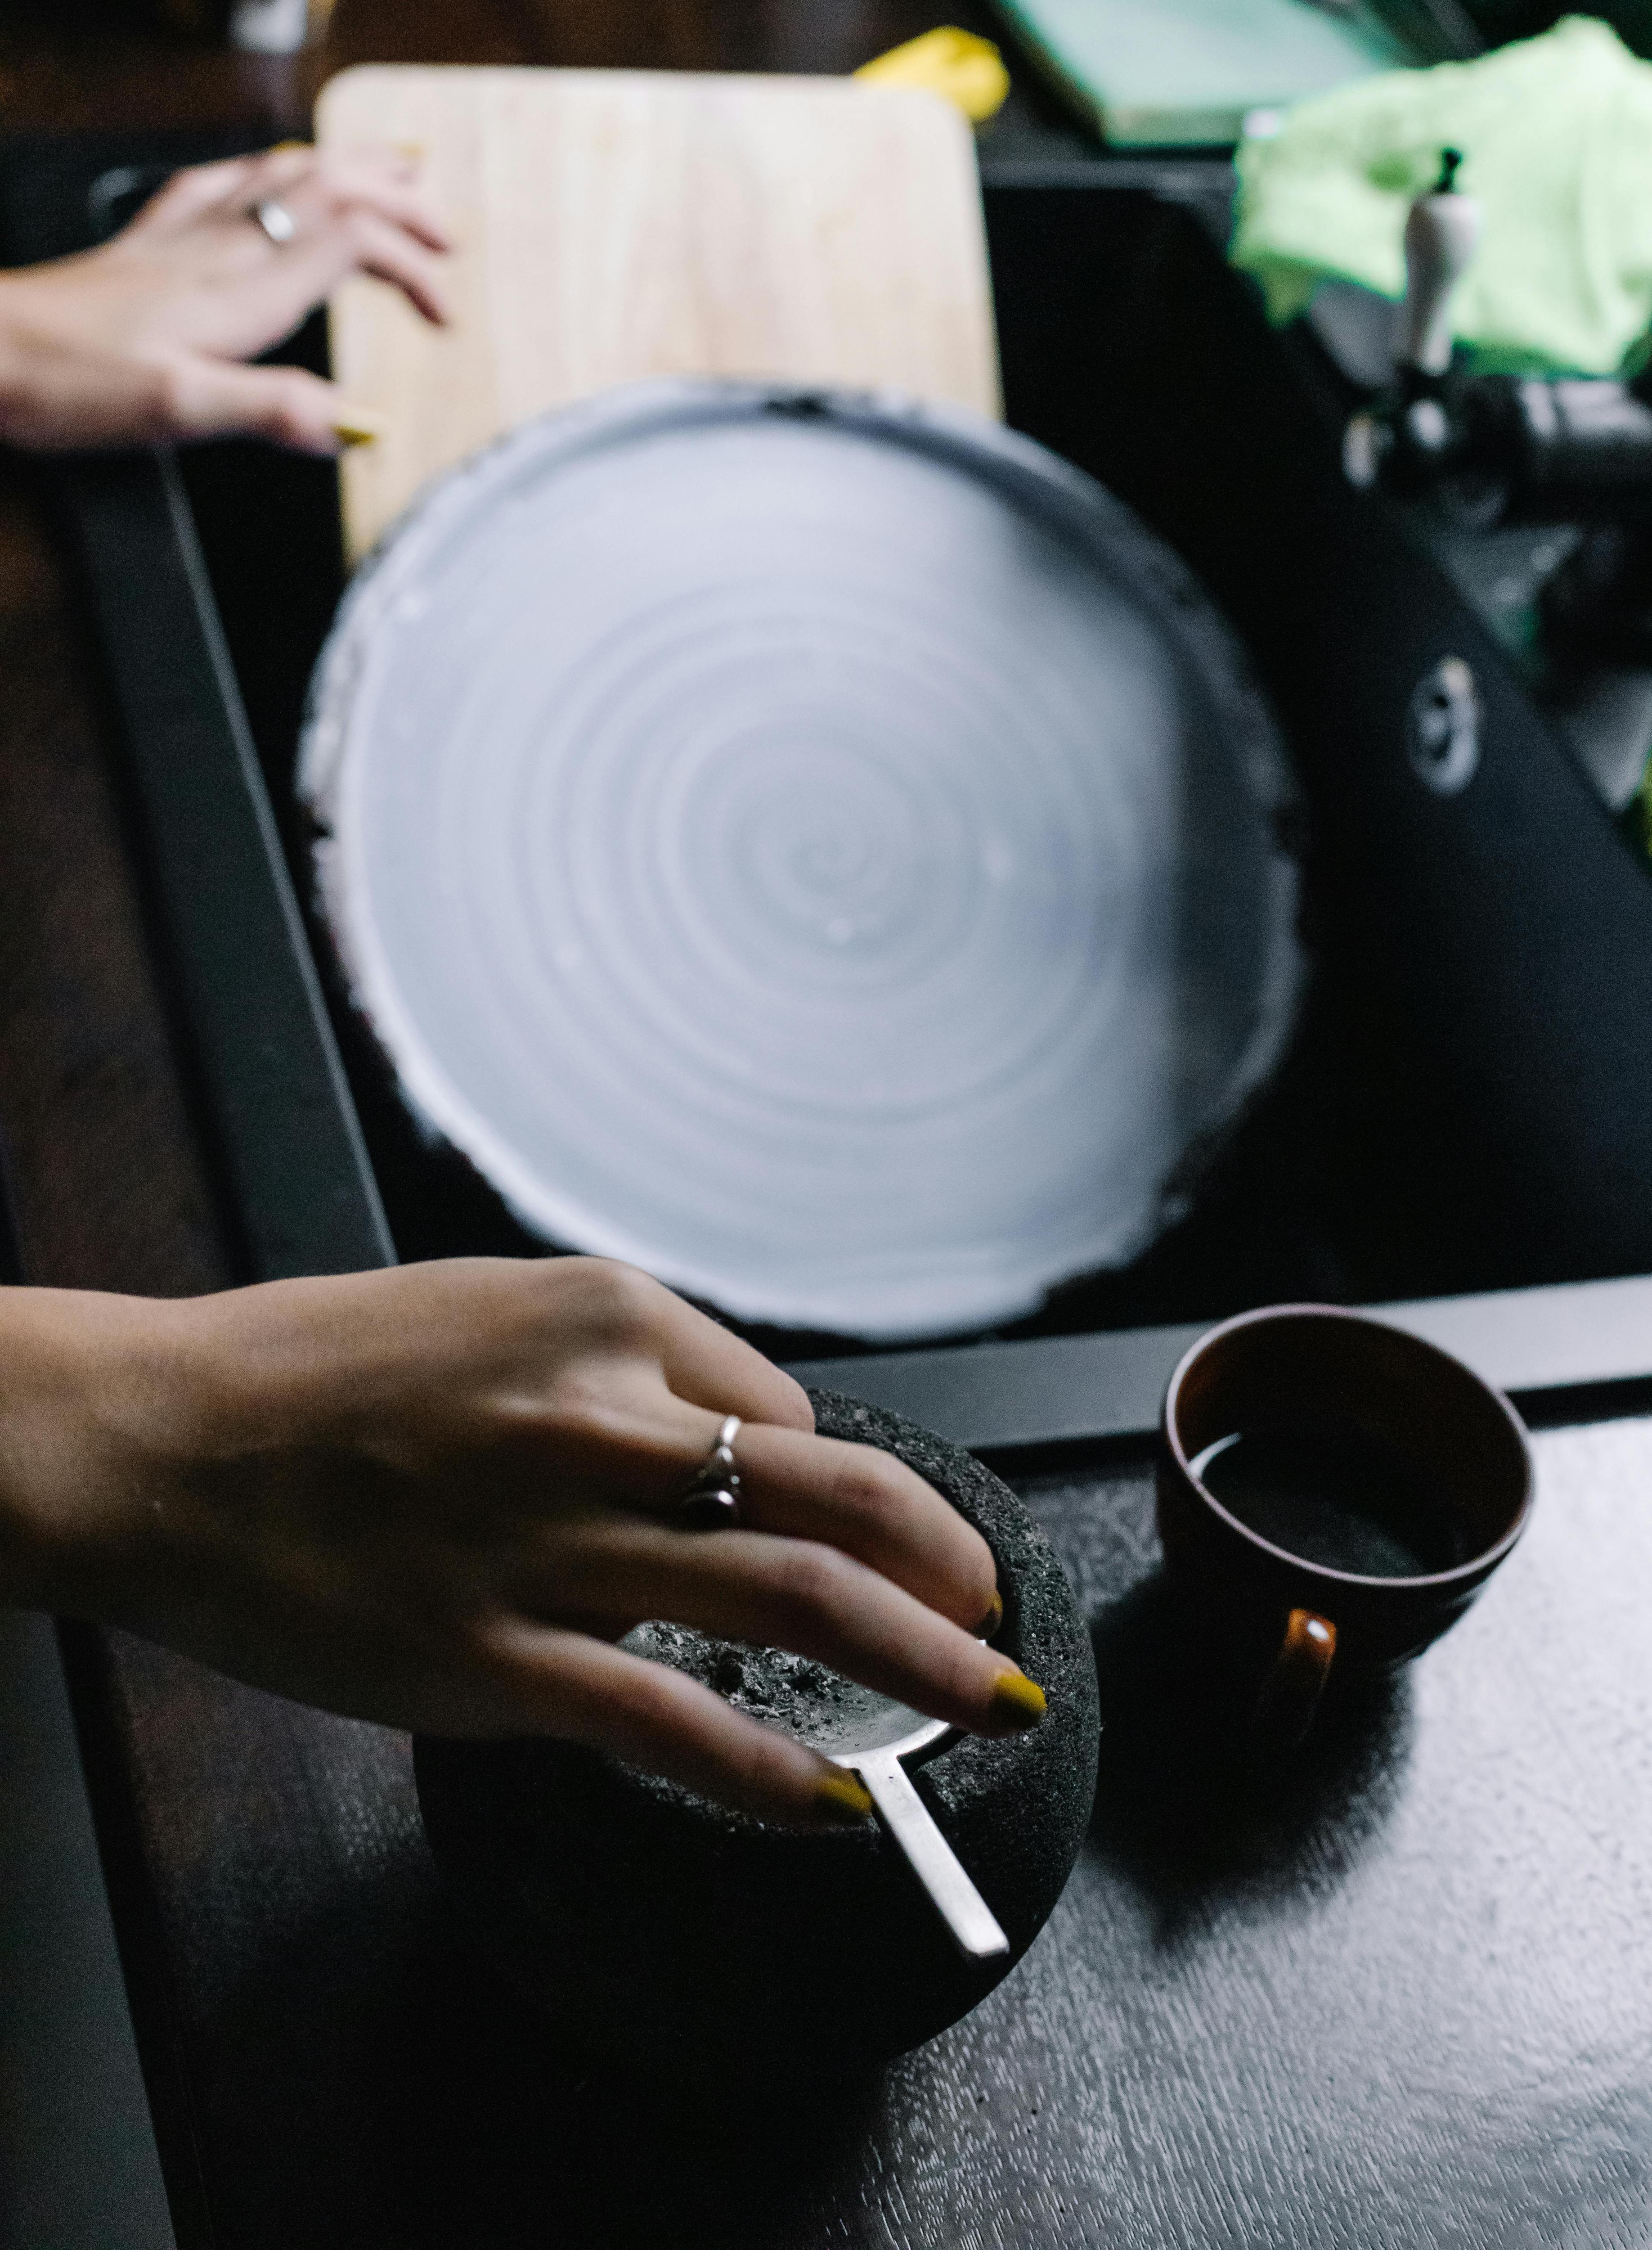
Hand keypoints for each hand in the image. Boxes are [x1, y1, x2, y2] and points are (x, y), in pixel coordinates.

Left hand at [0, 143, 448, 454]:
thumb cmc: (69, 382)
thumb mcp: (179, 411)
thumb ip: (273, 412)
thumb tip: (356, 427)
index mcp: (240, 292)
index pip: (352, 245)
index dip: (410, 268)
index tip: (441, 316)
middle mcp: (218, 254)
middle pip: (329, 193)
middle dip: (397, 204)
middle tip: (444, 231)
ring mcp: (181, 243)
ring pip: (281, 177)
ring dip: (346, 169)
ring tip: (391, 168)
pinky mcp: (145, 248)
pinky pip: (215, 185)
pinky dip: (262, 171)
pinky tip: (268, 168)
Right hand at [0, 1259, 1040, 1826]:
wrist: (166, 1442)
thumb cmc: (320, 1373)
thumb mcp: (494, 1313)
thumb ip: (617, 1376)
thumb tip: (734, 1452)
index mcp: (606, 1317)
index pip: (784, 1415)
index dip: (834, 1491)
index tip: (863, 1539)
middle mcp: (600, 1419)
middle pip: (838, 1499)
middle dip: (948, 1565)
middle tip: (997, 1612)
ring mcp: (551, 1545)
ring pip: (788, 1603)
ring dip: (918, 1662)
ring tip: (992, 1701)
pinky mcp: (492, 1659)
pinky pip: (669, 1721)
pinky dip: (771, 1771)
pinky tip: (835, 1804)